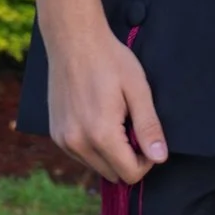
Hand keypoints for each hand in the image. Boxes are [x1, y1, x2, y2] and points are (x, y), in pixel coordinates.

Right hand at [44, 24, 168, 187]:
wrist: (73, 40)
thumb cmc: (109, 60)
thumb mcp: (138, 89)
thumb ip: (148, 127)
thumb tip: (160, 158)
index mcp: (100, 134)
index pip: (130, 173)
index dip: (146, 161)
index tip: (147, 138)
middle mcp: (77, 143)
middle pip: (113, 174)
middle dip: (128, 158)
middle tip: (131, 125)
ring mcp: (63, 139)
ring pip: (96, 167)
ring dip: (110, 153)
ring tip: (114, 119)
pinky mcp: (55, 133)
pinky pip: (80, 155)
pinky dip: (93, 146)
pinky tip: (96, 118)